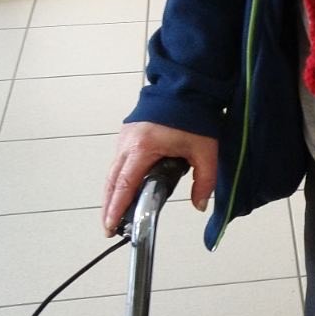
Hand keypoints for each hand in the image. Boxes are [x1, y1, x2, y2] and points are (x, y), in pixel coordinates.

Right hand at [102, 122, 217, 235]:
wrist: (187, 87)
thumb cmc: (194, 115)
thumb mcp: (205, 151)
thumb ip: (204, 181)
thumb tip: (199, 205)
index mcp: (144, 146)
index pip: (126, 184)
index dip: (117, 207)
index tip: (111, 225)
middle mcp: (129, 142)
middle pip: (112, 181)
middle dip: (109, 206)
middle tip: (109, 228)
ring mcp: (125, 137)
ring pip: (113, 172)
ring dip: (112, 193)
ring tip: (114, 215)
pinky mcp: (128, 134)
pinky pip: (119, 161)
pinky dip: (118, 179)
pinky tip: (122, 191)